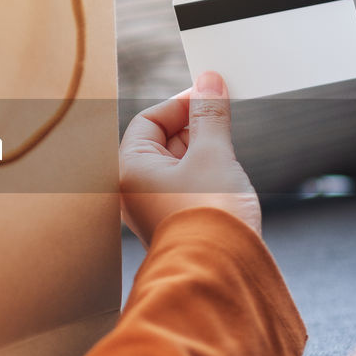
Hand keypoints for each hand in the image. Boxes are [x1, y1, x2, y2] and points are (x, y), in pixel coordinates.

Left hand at [120, 71, 260, 245]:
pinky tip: (227, 176)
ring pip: (179, 164)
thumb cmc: (210, 216)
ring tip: (227, 155)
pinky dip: (207, 173)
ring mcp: (154, 207)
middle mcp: (134, 189)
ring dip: (204, 151)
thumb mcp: (213, 154)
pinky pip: (188, 185)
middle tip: (225, 118)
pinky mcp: (176, 221)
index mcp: (129, 169)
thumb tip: (209, 81)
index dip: (181, 103)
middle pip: (163, 141)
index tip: (211, 93)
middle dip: (195, 127)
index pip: (149, 121)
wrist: (222, 274)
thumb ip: (210, 114)